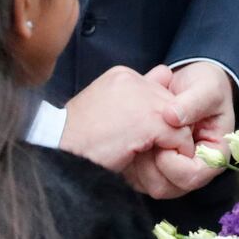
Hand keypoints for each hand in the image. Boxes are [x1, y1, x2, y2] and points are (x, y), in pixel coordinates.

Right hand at [61, 65, 193, 171]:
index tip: (147, 136)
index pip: (159, 91)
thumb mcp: (106, 111)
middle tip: (157, 149)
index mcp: (123, 76)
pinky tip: (159, 162)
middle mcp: (134, 80)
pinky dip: (176, 152)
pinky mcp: (150, 120)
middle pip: (172, 105)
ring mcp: (143, 99)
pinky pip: (179, 137)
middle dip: (170, 128)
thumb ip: (134, 99)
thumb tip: (163, 77)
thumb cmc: (78, 139)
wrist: (58, 152)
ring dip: (173, 142)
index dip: (159, 117)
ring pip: (180, 120)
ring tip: (157, 157)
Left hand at [124, 62, 234, 198]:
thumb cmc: (206, 87)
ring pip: (146, 185)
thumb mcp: (208, 88)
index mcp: (214, 156)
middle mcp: (193, 169)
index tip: (163, 138)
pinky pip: (134, 176)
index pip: (193, 176)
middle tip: (142, 136)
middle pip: (167, 188)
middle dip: (150, 163)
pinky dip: (126, 159)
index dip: (174, 162)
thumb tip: (172, 117)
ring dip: (135, 161)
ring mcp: (172, 171)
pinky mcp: (153, 166)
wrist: (189, 82)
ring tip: (134, 133)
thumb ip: (194, 102)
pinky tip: (126, 136)